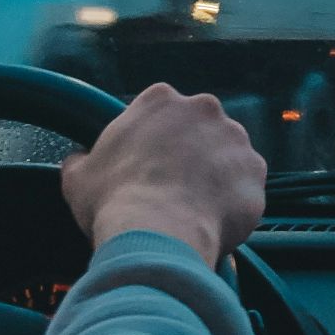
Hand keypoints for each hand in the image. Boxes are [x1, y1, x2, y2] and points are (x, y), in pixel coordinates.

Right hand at [61, 82, 266, 264]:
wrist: (158, 233)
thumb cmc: (114, 201)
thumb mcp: (78, 177)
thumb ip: (81, 160)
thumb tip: (78, 160)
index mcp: (160, 100)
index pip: (162, 112)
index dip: (155, 141)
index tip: (148, 165)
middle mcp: (205, 110)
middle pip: (200, 129)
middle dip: (191, 154)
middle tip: (173, 187)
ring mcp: (236, 139)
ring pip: (227, 157)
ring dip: (215, 177)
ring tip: (194, 209)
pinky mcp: (257, 172)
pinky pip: (246, 187)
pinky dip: (234, 202)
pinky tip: (213, 222)